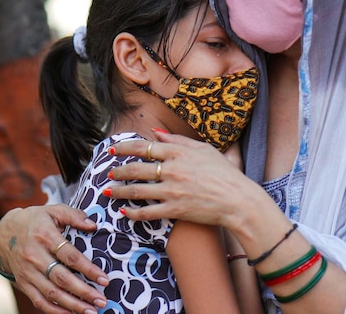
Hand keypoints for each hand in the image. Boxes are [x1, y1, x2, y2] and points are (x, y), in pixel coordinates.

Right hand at [0, 205, 108, 313]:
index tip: (104, 280)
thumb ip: (74, 216)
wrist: (5, 231)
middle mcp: (34, 256)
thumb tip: (93, 226)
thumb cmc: (36, 220)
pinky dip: (54, 310)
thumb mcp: (54, 210)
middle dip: (83, 292)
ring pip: (51, 292)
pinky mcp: (23, 282)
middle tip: (101, 301)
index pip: (70, 256)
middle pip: (61, 278)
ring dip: (72, 304)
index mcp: (45, 236)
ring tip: (90, 311)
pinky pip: (39, 300)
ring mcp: (27, 271)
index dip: (88, 269)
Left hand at [107, 130, 254, 228]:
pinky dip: (133, 213)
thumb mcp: (204, 149)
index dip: (125, 148)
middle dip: (118, 171)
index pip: (144, 147)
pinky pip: (147, 212)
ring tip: (107, 190)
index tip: (113, 150)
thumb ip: (178, 140)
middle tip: (108, 173)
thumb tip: (157, 133)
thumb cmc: (225, 173)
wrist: (238, 200)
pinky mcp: (175, 210)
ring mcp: (172, 191)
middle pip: (136, 168)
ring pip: (136, 191)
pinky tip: (124, 212)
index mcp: (179, 153)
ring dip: (119, 191)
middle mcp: (172, 170)